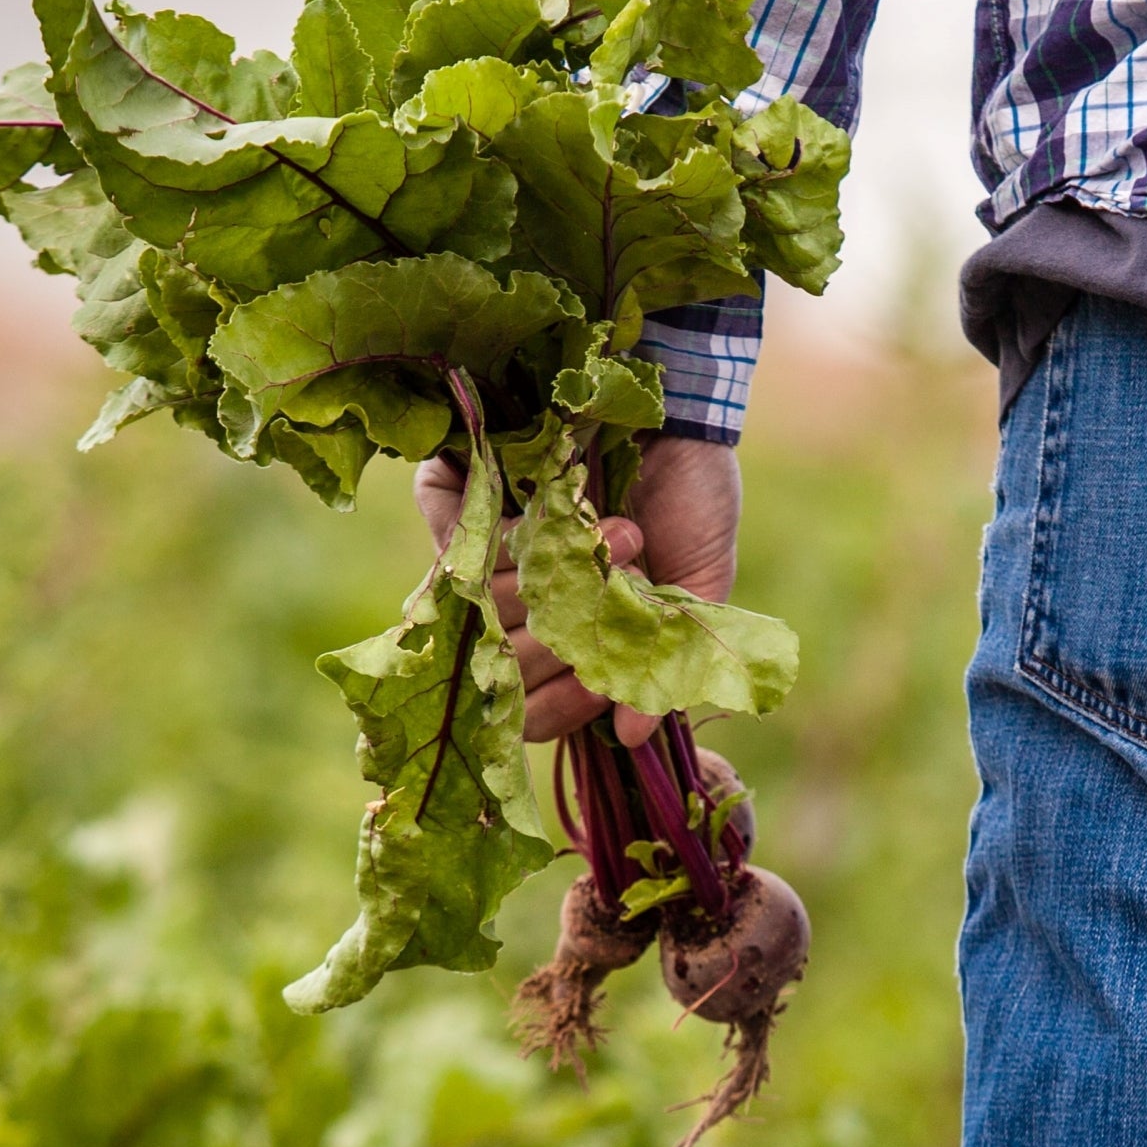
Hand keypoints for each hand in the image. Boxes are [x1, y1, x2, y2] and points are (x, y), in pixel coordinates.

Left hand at [415, 435, 743, 744]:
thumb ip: (664, 661)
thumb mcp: (695, 585)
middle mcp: (526, 599)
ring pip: (480, 607)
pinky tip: (559, 509)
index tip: (605, 680)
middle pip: (501, 666)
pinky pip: (450, 536)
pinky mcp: (465, 495)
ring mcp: (490, 550)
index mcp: (578, 633)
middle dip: (565, 636)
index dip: (561, 706)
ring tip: (620, 533)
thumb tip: (632, 738)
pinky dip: (504, 530)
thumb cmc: (692, 496)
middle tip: (625, 585)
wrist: (680, 408)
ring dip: (555, 576)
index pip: (533, 709)